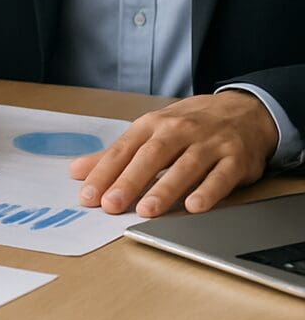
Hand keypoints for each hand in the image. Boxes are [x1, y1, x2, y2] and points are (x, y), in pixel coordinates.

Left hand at [69, 91, 277, 216]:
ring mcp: (208, 144)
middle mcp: (178, 131)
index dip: (104, 172)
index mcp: (152, 124)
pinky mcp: (235, 159)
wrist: (242, 109)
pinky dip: (208, 191)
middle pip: (150, 156)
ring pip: (184, 167)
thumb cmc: (188, 124)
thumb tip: (78, 171)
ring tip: (146, 211)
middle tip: (111, 205)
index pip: (123, 149)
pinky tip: (194, 207)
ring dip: (164, 189)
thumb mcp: (150, 130)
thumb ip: (116, 154)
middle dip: (129, 181)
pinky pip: (221, 177)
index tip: (88, 195)